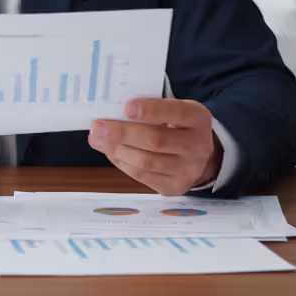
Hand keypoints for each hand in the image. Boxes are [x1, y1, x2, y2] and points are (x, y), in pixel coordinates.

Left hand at [87, 97, 221, 195]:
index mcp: (198, 118)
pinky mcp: (174, 187)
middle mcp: (198, 146)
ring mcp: (188, 170)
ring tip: (98, 139)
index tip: (127, 107)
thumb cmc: (177, 126)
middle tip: (97, 127)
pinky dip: (122, 163)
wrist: (198, 156)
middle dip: (122, 133)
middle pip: (155, 140)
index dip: (151, 110)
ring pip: (146, 162)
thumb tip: (111, 114)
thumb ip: (149, 110)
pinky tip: (112, 152)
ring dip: (117, 150)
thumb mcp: (172, 111)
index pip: (175, 112)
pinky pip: (142, 176)